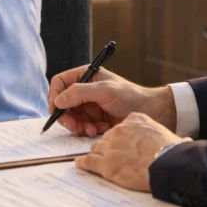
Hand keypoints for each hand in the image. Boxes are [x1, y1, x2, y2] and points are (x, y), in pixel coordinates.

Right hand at [47, 66, 176, 137]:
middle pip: (63, 103)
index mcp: (86, 75)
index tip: (55, 111)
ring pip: (71, 117)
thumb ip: (79, 93)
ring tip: (91, 130)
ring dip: (78, 126)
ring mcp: (90, 104)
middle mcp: (85, 89)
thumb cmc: (131, 96)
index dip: (55, 96)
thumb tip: (58, 100)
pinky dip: (87, 130)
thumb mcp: (104, 91)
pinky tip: (99, 130)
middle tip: (74, 127)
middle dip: (67, 116)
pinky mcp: (95, 119)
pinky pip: (82, 126)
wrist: (152, 112)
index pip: (60, 82)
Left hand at [75, 113, 186, 191]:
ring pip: (96, 148)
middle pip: (107, 137)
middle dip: (109, 147)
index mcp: (134, 120)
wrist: (166, 163)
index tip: (124, 144)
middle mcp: (119, 130)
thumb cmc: (171, 151)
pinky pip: (88, 161)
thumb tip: (185, 141)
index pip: (121, 127)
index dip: (121, 137)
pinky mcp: (105, 164)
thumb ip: (163, 135)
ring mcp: (110, 146)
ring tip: (99, 162)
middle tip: (114, 156)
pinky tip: (82, 165)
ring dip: (98, 155)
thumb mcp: (167, 134)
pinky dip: (84, 163)